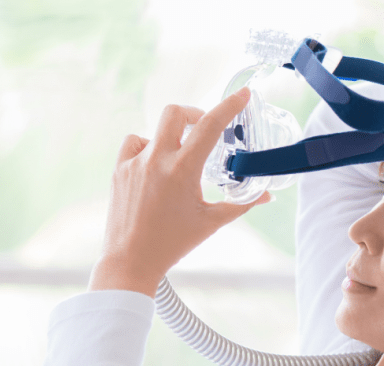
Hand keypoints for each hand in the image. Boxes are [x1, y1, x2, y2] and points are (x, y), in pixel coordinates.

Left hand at [88, 87, 271, 296]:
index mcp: (182, 170)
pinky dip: (146, 147)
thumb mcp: (211, 222)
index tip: (243, 94)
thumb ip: (240, 204)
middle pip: (175, 112)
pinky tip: (153, 165)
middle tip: (203, 126)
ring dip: (169, 136)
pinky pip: (133, 144)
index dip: (229, 106)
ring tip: (177, 158)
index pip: (210, 126)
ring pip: (153, 130)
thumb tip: (265, 196)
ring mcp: (134, 164)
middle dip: (193, 113)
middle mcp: (156, 161)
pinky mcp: (119, 171)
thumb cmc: (172, 244)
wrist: (130, 261)